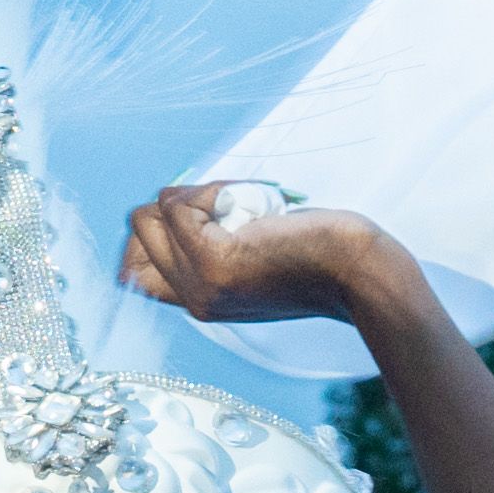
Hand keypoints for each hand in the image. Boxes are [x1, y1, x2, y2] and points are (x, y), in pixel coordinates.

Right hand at [119, 181, 428, 346]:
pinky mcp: (212, 258)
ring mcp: (199, 282)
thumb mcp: (254, 262)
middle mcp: (192, 300)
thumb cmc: (320, 257)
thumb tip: (164, 206)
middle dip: (177, 203)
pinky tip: (249, 202)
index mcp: (199, 303)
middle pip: (138, 231)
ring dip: (196, 194)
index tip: (203, 214)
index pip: (133, 269)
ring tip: (244, 205)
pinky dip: (210, 189)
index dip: (155, 229)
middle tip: (231, 206)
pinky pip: (178, 203)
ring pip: (152, 213)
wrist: (360, 274)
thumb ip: (209, 248)